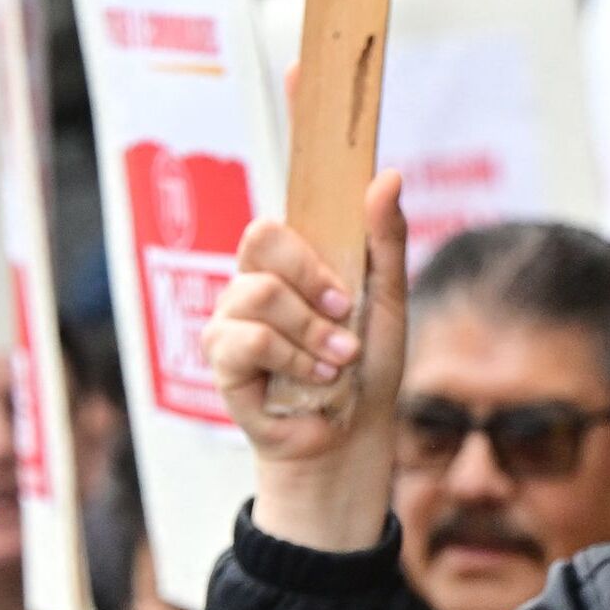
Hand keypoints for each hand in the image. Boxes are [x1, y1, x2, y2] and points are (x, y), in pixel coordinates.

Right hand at [204, 172, 406, 553]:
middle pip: (258, 242)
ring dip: (310, 333)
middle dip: (311, 286)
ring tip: (337, 363)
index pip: (270, 227)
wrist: (354, 433)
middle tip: (344, 321)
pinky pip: (244, 341)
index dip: (305, 251)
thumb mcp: (388, 297)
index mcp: (285, 266)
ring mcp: (230, 323)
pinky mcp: (222, 362)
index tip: (345, 293)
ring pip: (257, 294)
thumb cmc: (367, 364)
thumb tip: (388, 176)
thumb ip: (385, 238)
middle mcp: (250, 286)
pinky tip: (314, 381)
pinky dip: (291, 360)